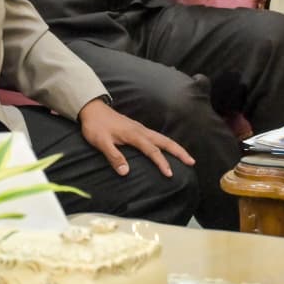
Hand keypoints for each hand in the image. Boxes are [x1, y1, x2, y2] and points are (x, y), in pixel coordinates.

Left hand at [77, 98, 194, 177]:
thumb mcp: (100, 142)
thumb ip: (113, 156)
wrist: (91, 109)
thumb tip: (125, 172)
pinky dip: (166, 143)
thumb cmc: (95, 126)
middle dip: (178, 151)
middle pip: (164, 141)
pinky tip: (167, 149)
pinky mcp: (137, 129)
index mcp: (133, 134)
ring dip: (174, 147)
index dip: (161, 162)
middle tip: (192, 161)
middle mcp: (140, 130)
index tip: (169, 173)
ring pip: (162, 138)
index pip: (152, 150)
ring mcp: (140, 128)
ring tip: (186, 157)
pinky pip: (156, 136)